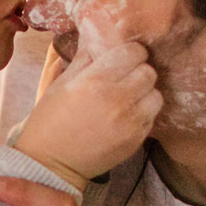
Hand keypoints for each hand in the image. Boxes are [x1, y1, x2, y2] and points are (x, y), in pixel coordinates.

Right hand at [13, 42, 160, 189]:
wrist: (50, 162)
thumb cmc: (49, 120)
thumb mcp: (60, 84)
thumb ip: (83, 60)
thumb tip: (98, 43)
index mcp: (96, 80)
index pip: (134, 52)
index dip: (130, 52)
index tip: (123, 58)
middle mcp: (117, 99)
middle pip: (149, 72)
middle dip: (138, 71)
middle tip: (126, 77)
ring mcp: (130, 122)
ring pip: (156, 95)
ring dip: (145, 93)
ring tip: (129, 98)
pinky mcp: (136, 140)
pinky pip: (151, 117)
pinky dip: (142, 113)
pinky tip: (126, 116)